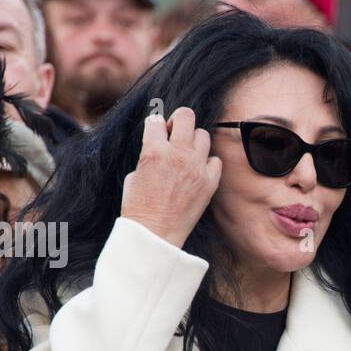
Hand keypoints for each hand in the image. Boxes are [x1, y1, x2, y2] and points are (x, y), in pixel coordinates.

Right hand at [121, 107, 221, 248]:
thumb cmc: (139, 207)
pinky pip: (216, 160)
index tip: (157, 133)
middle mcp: (178, 155)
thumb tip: (159, 146)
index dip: (155, 125)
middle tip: (175, 134)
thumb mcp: (134, 174)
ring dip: (194, 141)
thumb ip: (149, 155)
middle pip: (186, 116)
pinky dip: (208, 162)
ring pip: (203, 135)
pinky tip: (198, 170)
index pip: (156, 120)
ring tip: (187, 154)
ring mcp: (196, 168)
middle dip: (179, 121)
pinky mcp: (209, 182)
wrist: (155, 233)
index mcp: (154, 151)